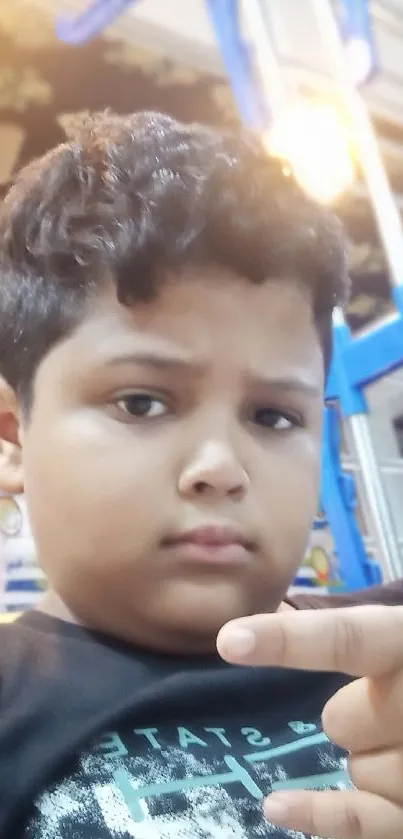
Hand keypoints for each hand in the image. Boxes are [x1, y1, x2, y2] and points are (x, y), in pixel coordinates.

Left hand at [217, 605, 402, 838]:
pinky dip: (323, 815)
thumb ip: (358, 632)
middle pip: (342, 721)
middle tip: (392, 707)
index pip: (350, 638)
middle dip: (356, 716)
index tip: (229, 640)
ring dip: (373, 760)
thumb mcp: (402, 638)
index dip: (289, 639)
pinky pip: (363, 821)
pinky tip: (278, 807)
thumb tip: (268, 622)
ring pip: (358, 770)